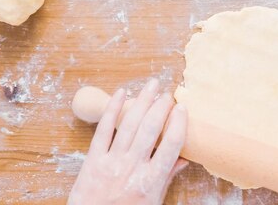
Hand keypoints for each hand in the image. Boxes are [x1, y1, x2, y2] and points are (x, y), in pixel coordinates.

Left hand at [68, 79, 187, 204]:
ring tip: (152, 85)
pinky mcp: (93, 159)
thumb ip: (167, 178)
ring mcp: (112, 161)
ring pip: (130, 124)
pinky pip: (103, 129)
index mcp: (151, 181)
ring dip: (143, 100)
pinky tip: (121, 94)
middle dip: (161, 107)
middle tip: (169, 93)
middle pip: (150, 129)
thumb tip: (184, 159)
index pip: (170, 145)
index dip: (178, 123)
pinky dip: (112, 109)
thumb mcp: (154, 202)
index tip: (183, 108)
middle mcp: (132, 167)